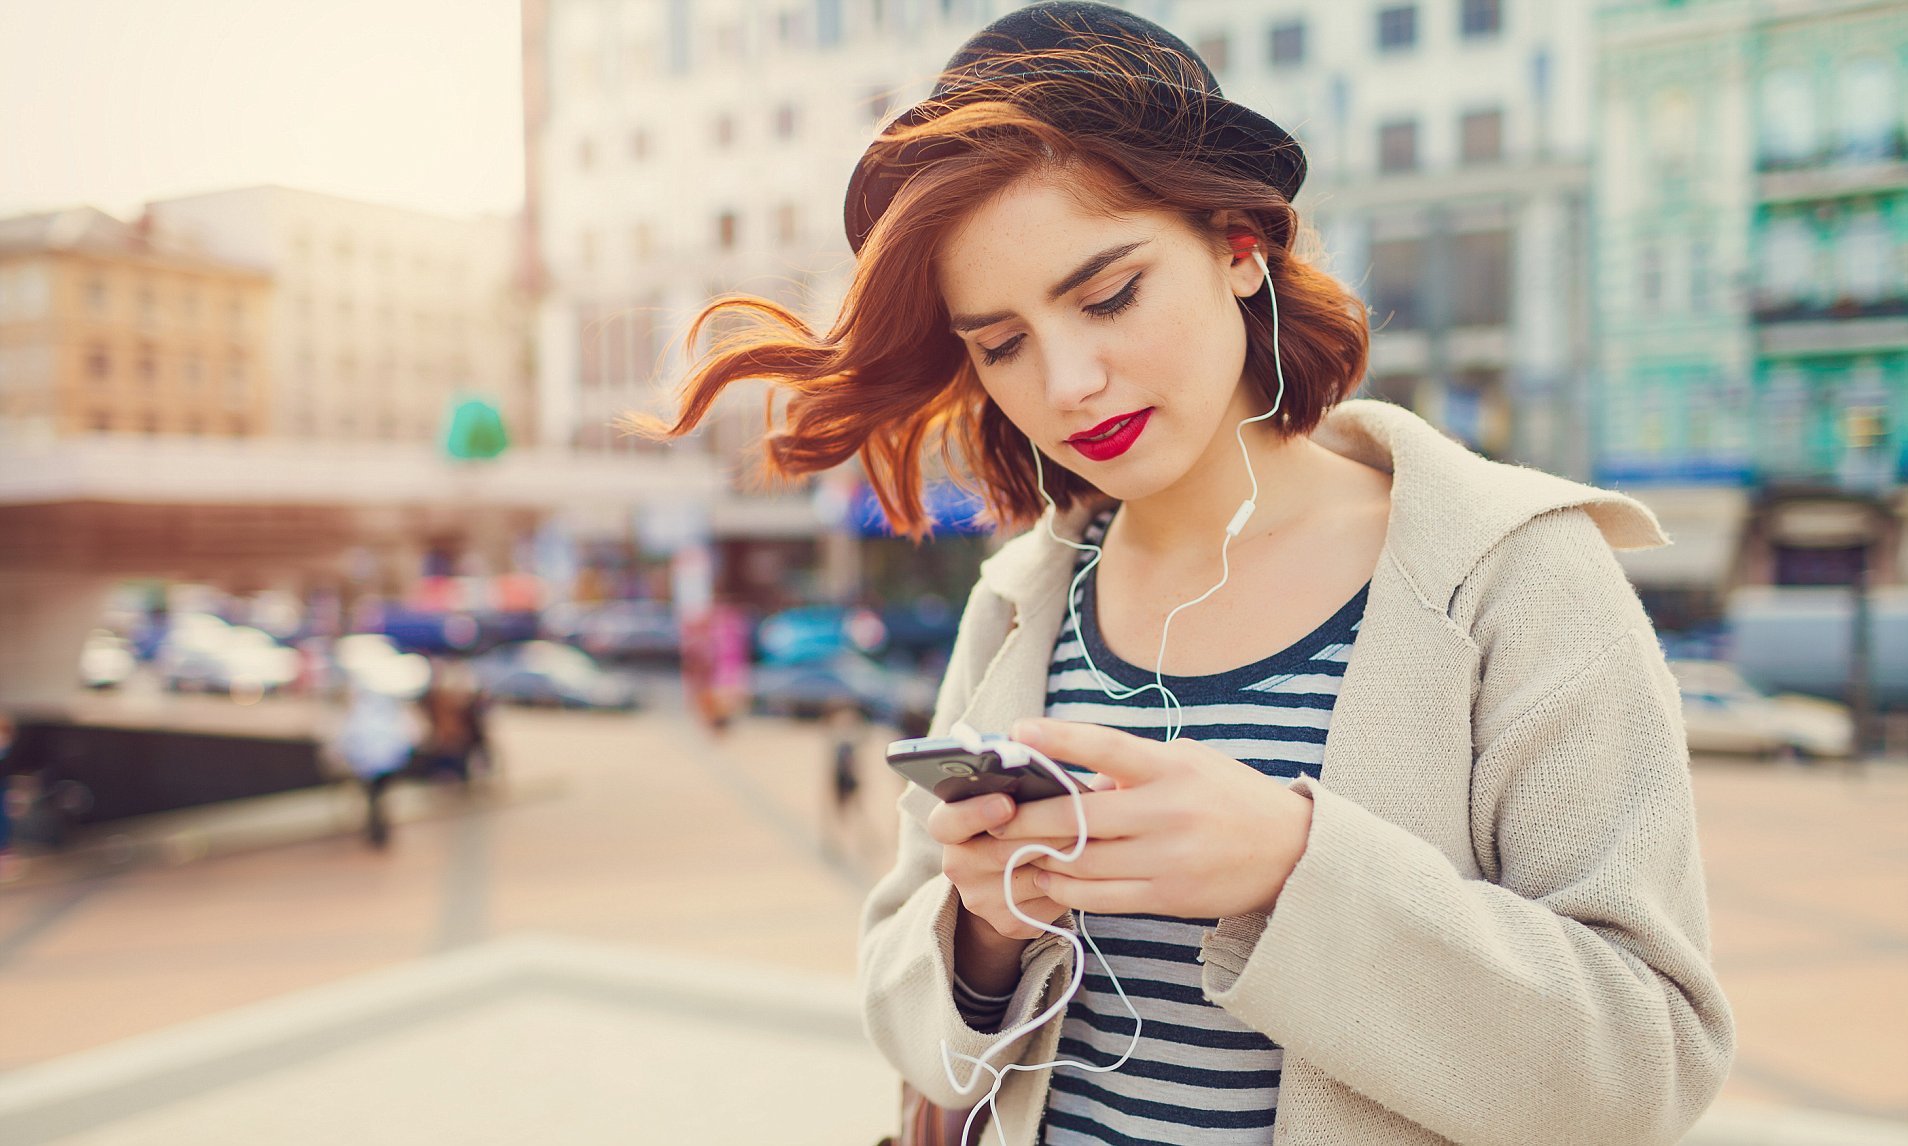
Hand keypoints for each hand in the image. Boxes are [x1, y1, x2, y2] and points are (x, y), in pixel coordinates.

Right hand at [927, 789, 1076, 943]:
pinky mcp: (1009, 922)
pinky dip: (1072, 883)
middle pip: (1003, 852)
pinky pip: (1050, 900)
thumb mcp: (1008, 801)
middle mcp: (958, 866)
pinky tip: (1082, 869)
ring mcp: (981, 899)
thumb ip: (1025, 791)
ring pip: (1034, 877)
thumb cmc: (1013, 823)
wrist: (1003, 878)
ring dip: (1067, 859)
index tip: (1007, 804)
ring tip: (1090, 839)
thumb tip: (1071, 788)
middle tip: (1081, 815)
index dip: (976, 813)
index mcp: (949, 828)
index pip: (948, 822)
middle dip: (1047, 832)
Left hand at [995, 718, 1315, 918]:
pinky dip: (1066, 887)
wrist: (1290, 854)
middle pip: (1078, 817)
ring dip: (1039, 856)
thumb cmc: (1229, 797)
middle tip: (993, 814)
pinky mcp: (1166, 897)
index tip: (1017, 732)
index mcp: (1171, 768)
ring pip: (1081, 861)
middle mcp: (1167, 812)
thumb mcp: (1189, 762)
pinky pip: (1100, 896)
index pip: (1106, 746)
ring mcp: (1166, 859)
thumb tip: (1073, 775)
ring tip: (1011, 848)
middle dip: (1027, 817)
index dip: (1059, 738)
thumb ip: (1133, 766)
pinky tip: (1047, 877)